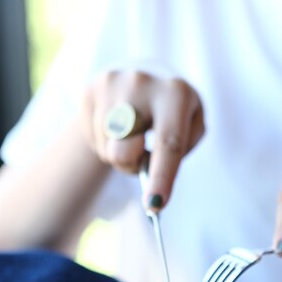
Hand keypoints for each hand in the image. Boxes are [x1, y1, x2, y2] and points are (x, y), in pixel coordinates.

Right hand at [81, 70, 204, 208]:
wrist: (142, 76)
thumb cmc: (172, 111)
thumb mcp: (192, 124)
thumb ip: (180, 150)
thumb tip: (152, 178)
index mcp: (175, 93)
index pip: (168, 143)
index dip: (162, 177)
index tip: (154, 205)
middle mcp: (142, 84)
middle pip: (126, 151)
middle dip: (131, 165)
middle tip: (141, 155)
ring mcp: (111, 85)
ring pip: (108, 149)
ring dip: (120, 154)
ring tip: (130, 134)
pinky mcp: (89, 91)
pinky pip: (93, 138)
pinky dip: (105, 141)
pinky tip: (116, 125)